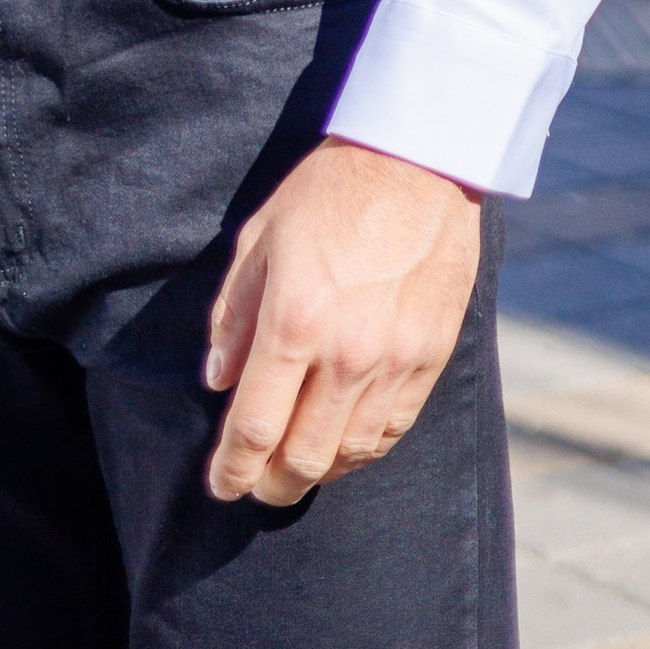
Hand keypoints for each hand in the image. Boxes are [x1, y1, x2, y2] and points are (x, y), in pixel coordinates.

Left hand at [203, 140, 481, 505]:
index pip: (255, 425)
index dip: (232, 467)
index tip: (220, 485)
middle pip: (303, 457)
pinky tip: (343, 447)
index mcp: (294, 320)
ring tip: (295, 469)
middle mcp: (345, 353)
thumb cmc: (327, 192)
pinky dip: (362, 451)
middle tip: (255, 486)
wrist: (416, 162)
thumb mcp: (259, 239)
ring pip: (350, 453)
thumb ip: (234, 315)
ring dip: (317, 472)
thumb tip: (219, 381)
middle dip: (271, 484)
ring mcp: (393, 361)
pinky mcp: (430, 359)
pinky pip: (393, 431)